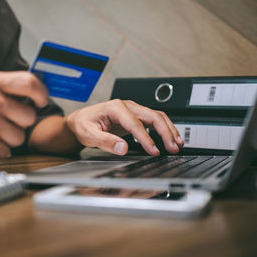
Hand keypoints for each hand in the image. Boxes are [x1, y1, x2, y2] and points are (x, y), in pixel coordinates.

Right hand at [0, 71, 47, 161]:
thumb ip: (4, 86)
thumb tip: (35, 88)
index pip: (29, 82)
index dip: (41, 93)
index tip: (41, 101)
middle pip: (29, 116)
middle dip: (20, 124)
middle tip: (3, 123)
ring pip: (19, 137)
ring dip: (8, 139)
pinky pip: (6, 151)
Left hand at [65, 99, 183, 155]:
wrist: (80, 119)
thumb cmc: (83, 124)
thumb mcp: (88, 134)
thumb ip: (105, 141)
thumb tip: (122, 148)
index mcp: (115, 108)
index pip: (135, 124)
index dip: (146, 138)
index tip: (154, 151)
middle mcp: (126, 106)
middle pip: (152, 116)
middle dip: (165, 132)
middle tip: (173, 148)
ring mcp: (132, 110)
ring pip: (156, 116)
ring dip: (168, 130)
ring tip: (177, 144)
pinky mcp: (135, 116)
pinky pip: (153, 120)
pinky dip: (164, 128)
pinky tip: (170, 138)